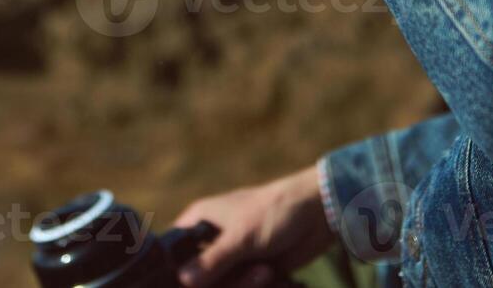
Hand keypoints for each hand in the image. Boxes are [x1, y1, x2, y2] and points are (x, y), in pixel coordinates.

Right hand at [171, 164, 335, 287]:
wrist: (319, 215)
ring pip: (224, 286)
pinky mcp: (251, 271)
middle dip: (227, 282)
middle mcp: (211, 240)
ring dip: (246, 284)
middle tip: (253, 271)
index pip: (173, 251)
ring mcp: (232, 257)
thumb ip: (212, 261)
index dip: (177, 271)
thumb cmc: (275, 211)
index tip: (195, 282)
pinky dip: (258, 286)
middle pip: (199, 279)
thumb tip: (182, 280)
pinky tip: (273, 274)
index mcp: (200, 220)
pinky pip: (243, 287)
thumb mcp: (241, 237)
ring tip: (266, 271)